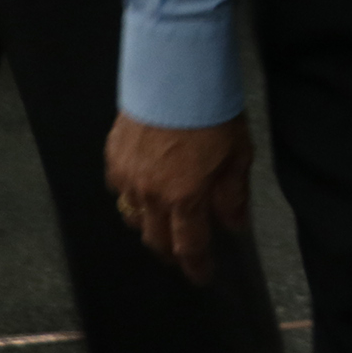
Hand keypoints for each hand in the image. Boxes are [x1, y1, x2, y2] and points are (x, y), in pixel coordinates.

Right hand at [104, 110, 252, 285]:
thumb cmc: (214, 114)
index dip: (196, 266)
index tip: (202, 277)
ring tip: (164, 222)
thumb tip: (233, 226)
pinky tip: (143, 188)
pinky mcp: (113, 157)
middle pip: (155, 238)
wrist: (176, 75)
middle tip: (184, 252)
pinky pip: (119, 189)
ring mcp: (127, 177)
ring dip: (149, 225)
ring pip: (133, 216)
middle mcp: (150, 195)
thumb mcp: (238, 155)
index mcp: (184, 198)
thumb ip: (232, 195)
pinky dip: (132, 196)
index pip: (188, 246)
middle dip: (171, 251)